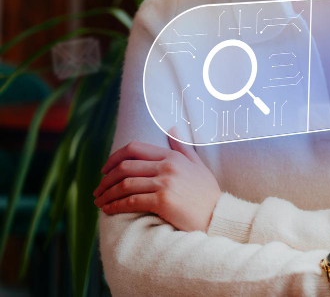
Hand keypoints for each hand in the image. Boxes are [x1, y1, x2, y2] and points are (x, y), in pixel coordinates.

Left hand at [93, 126, 221, 231]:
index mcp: (173, 156)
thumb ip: (183, 147)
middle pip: (125, 167)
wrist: (218, 215)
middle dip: (106, 179)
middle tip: (98, 190)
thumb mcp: (198, 165)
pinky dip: (115, 205)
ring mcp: (165, 183)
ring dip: (107, 194)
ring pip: (124, 185)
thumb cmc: (207, 193)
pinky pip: (130, 201)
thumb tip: (172, 128)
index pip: (134, 149)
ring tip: (100, 202)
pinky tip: (108, 210)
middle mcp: (168, 166)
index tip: (105, 170)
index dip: (114, 158)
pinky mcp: (163, 201)